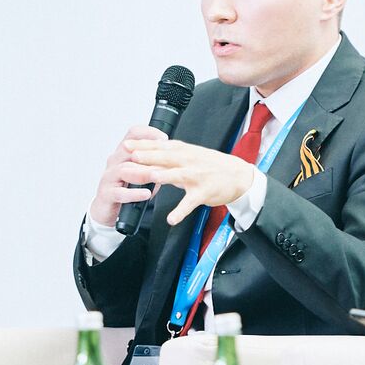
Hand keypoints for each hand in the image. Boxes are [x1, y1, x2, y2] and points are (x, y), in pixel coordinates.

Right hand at [88, 125, 167, 226]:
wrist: (105, 209)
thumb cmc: (124, 189)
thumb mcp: (139, 173)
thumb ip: (152, 165)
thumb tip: (170, 160)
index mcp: (123, 154)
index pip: (132, 134)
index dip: (148, 133)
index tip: (164, 138)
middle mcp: (114, 162)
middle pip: (128, 149)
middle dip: (148, 152)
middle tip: (166, 155)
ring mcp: (108, 177)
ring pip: (124, 169)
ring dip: (143, 172)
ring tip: (158, 175)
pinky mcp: (106, 194)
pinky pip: (120, 193)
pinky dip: (134, 193)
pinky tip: (146, 194)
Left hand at [127, 139, 254, 224]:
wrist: (238, 175)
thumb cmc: (213, 165)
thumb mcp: (191, 154)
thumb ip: (171, 154)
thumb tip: (149, 152)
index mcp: (184, 152)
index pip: (160, 146)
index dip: (143, 145)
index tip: (127, 145)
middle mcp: (189, 162)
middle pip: (166, 158)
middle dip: (149, 156)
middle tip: (132, 156)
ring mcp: (197, 177)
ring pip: (178, 176)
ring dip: (165, 176)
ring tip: (151, 177)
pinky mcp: (204, 193)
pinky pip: (190, 203)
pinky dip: (181, 211)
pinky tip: (172, 219)